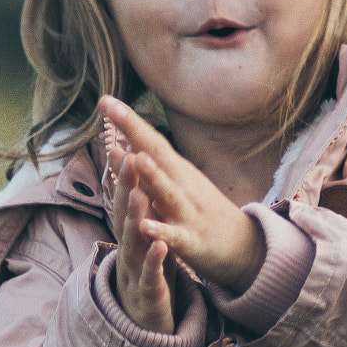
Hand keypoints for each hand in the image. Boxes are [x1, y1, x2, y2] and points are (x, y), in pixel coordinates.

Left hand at [101, 97, 264, 294]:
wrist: (241, 246)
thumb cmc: (199, 210)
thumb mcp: (170, 186)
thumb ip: (142, 168)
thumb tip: (115, 144)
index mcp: (174, 170)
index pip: (148, 140)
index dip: (127, 121)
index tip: (104, 100)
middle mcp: (182, 184)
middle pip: (157, 155)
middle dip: (135, 132)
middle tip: (114, 110)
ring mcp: (188, 211)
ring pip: (168, 192)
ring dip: (154, 176)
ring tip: (137, 159)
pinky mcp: (191, 241)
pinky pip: (174, 235)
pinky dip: (160, 231)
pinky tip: (145, 226)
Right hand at [106, 117, 179, 332]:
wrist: (145, 319)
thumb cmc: (146, 267)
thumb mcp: (140, 233)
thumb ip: (133, 202)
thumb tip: (125, 164)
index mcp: (129, 228)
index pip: (124, 192)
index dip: (122, 165)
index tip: (121, 134)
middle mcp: (128, 244)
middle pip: (124, 210)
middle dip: (126, 182)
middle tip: (127, 153)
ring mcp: (136, 268)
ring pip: (133, 239)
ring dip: (135, 216)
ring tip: (138, 193)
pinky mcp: (150, 291)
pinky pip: (152, 273)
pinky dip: (154, 258)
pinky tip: (160, 243)